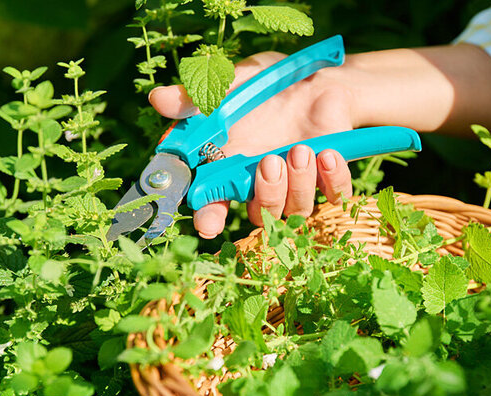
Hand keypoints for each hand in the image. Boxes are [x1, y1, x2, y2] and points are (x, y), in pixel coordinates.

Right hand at [149, 51, 354, 237]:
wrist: (319, 77)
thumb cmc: (267, 84)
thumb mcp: (230, 83)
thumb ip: (197, 97)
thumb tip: (157, 99)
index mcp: (229, 168)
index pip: (213, 204)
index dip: (209, 217)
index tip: (209, 223)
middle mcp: (261, 183)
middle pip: (260, 215)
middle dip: (266, 195)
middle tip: (269, 162)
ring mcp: (296, 184)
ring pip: (296, 210)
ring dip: (298, 184)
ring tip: (302, 150)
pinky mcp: (328, 178)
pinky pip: (334, 196)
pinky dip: (333, 179)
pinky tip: (327, 154)